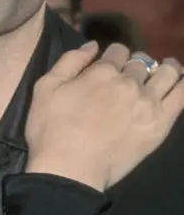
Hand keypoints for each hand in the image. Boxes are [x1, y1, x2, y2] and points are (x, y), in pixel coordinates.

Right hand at [26, 42, 183, 190]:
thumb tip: (93, 45)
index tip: (110, 64)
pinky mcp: (161, 123)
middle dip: (135, 64)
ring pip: (168, 73)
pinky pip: (182, 95)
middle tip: (130, 76)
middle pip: (140, 62)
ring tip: (164, 71)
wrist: (70, 169)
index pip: (117, 51)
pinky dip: (183, 84)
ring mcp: (149, 102)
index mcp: (102, 71)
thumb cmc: (50, 129)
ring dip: (166, 67)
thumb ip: (69, 61)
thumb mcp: (45, 88)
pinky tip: (180, 83)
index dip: (113, 55)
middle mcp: (129, 81)